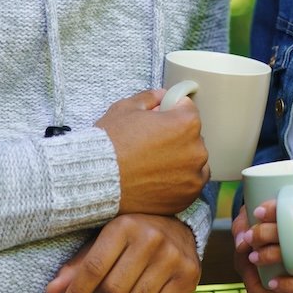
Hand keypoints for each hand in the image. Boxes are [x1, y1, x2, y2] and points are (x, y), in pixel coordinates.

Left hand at [46, 214, 199, 292]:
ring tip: (127, 290)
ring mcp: (174, 257)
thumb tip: (51, 292)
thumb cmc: (131, 235)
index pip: (94, 268)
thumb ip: (79, 265)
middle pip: (113, 291)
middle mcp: (152, 239)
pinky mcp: (190, 275)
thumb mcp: (103, 239)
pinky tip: (148, 291)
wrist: (180, 226)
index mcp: (125, 225)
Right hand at [96, 89, 208, 214]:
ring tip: (153, 164)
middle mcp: (197, 149)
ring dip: (180, 159)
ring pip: (193, 160)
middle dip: (175, 136)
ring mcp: (194, 176)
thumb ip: (150, 98)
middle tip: (150, 143)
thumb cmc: (110, 142)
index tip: (157, 118)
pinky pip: (190, 183)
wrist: (96, 180)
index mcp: (186, 123)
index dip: (169, 110)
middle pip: (191, 136)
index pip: (187, 109)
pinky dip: (179, 180)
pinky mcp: (187, 197)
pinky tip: (158, 179)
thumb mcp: (126, 108)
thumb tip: (163, 96)